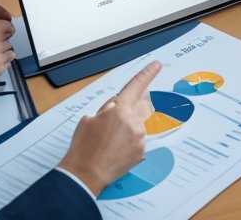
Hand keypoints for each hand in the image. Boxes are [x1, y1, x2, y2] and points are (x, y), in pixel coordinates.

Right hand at [59, 61, 161, 194]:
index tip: (156, 65)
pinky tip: (115, 151)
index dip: (147, 74)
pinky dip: (128, 143)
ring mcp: (139, 138)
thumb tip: (117, 104)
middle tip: (114, 123)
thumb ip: (107, 108)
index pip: (136, 86)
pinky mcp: (141, 152)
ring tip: (109, 142)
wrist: (85, 174)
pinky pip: (137, 141)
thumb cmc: (83, 147)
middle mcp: (133, 122)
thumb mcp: (89, 119)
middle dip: (131, 109)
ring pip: (138, 125)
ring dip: (128, 128)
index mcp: (119, 110)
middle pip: (139, 106)